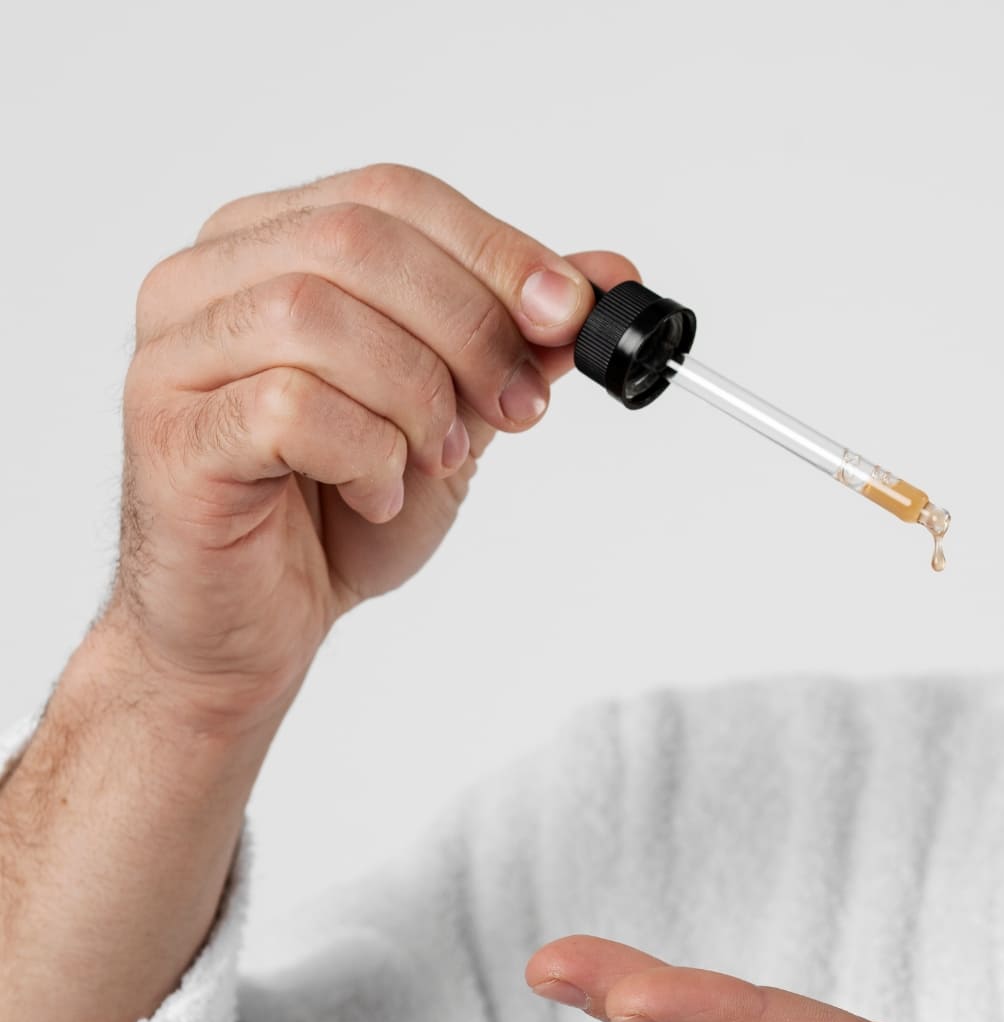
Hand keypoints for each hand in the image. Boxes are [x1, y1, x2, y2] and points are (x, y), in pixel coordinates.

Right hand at [112, 162, 635, 729]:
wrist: (259, 622)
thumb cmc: (339, 511)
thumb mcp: (457, 409)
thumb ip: (519, 337)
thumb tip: (609, 273)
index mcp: (271, 243)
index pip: (393, 195)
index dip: (495, 250)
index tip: (568, 315)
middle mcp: (205, 280)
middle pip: (358, 241)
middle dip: (468, 327)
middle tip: (518, 405)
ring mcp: (174, 354)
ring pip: (316, 316)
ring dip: (415, 396)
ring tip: (433, 459)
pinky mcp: (170, 434)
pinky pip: (286, 408)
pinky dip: (365, 455)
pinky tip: (374, 494)